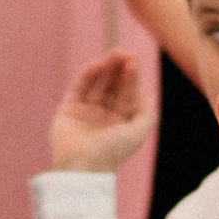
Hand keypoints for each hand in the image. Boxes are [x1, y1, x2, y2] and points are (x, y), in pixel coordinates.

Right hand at [50, 52, 154, 175]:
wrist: (82, 167)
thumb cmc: (112, 152)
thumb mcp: (138, 134)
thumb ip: (147, 116)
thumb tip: (150, 96)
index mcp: (120, 122)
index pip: (127, 93)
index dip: (131, 76)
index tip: (133, 60)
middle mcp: (103, 116)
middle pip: (112, 86)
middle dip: (117, 69)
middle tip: (121, 51)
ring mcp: (85, 112)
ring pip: (96, 85)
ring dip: (104, 69)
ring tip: (111, 55)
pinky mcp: (68, 111)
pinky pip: (78, 90)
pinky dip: (86, 77)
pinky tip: (95, 65)